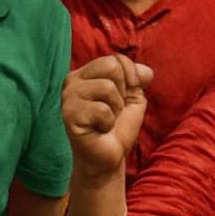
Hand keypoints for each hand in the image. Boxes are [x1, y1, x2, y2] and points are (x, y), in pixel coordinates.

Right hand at [61, 55, 152, 180]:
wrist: (111, 156)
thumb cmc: (118, 126)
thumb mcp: (133, 96)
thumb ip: (138, 78)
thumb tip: (147, 72)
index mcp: (86, 73)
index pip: (116, 59)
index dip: (129, 80)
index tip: (122, 98)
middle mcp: (72, 81)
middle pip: (112, 68)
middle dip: (121, 94)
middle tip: (111, 111)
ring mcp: (68, 97)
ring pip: (107, 87)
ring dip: (115, 109)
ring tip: (105, 121)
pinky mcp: (68, 115)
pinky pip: (101, 109)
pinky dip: (107, 122)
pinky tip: (98, 130)